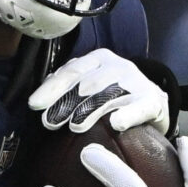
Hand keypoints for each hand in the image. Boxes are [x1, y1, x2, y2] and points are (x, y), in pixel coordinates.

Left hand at [27, 48, 171, 135]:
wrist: (152, 104)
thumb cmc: (112, 97)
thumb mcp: (89, 87)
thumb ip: (66, 88)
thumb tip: (40, 100)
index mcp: (97, 59)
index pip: (71, 71)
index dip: (52, 88)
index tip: (35, 104)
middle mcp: (117, 66)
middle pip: (87, 82)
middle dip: (66, 102)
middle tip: (50, 121)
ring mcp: (136, 81)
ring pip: (110, 93)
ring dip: (90, 109)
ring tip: (75, 126)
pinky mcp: (152, 100)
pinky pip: (139, 108)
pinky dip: (127, 115)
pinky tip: (115, 124)